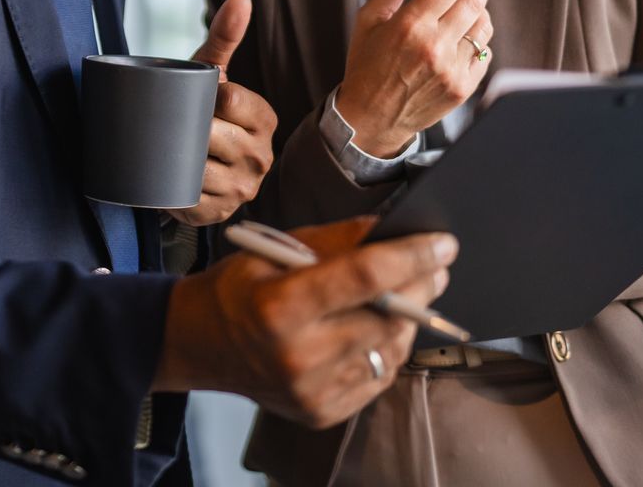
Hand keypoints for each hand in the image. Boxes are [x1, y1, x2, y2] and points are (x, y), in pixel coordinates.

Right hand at [151, 216, 455, 426]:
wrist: (200, 344)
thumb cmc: (239, 288)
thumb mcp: (276, 248)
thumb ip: (337, 241)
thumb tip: (391, 229)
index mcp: (280, 307)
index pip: (364, 277)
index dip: (410, 256)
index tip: (443, 243)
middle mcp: (298, 355)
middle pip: (386, 317)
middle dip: (421, 286)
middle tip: (437, 265)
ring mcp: (313, 390)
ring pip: (390, 349)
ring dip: (407, 318)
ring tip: (407, 294)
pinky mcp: (323, 412)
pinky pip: (378, 377)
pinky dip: (387, 348)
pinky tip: (380, 327)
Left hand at [166, 0, 276, 225]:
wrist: (193, 158)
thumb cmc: (205, 107)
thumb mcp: (213, 73)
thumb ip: (225, 37)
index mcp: (265, 118)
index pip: (231, 100)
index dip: (204, 97)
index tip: (191, 95)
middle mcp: (261, 156)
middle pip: (212, 135)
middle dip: (186, 128)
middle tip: (168, 121)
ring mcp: (243, 188)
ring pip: (201, 170)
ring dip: (177, 158)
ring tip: (165, 147)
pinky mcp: (218, 213)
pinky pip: (190, 199)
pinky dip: (172, 187)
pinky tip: (165, 176)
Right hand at [335, 0, 494, 156]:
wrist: (370, 118)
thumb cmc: (366, 65)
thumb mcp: (368, 20)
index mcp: (410, 25)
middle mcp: (435, 46)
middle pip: (474, 1)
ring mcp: (452, 69)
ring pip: (483, 26)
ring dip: (482, 7)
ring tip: (471, 1)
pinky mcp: (463, 88)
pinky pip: (484, 52)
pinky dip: (480, 37)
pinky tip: (466, 34)